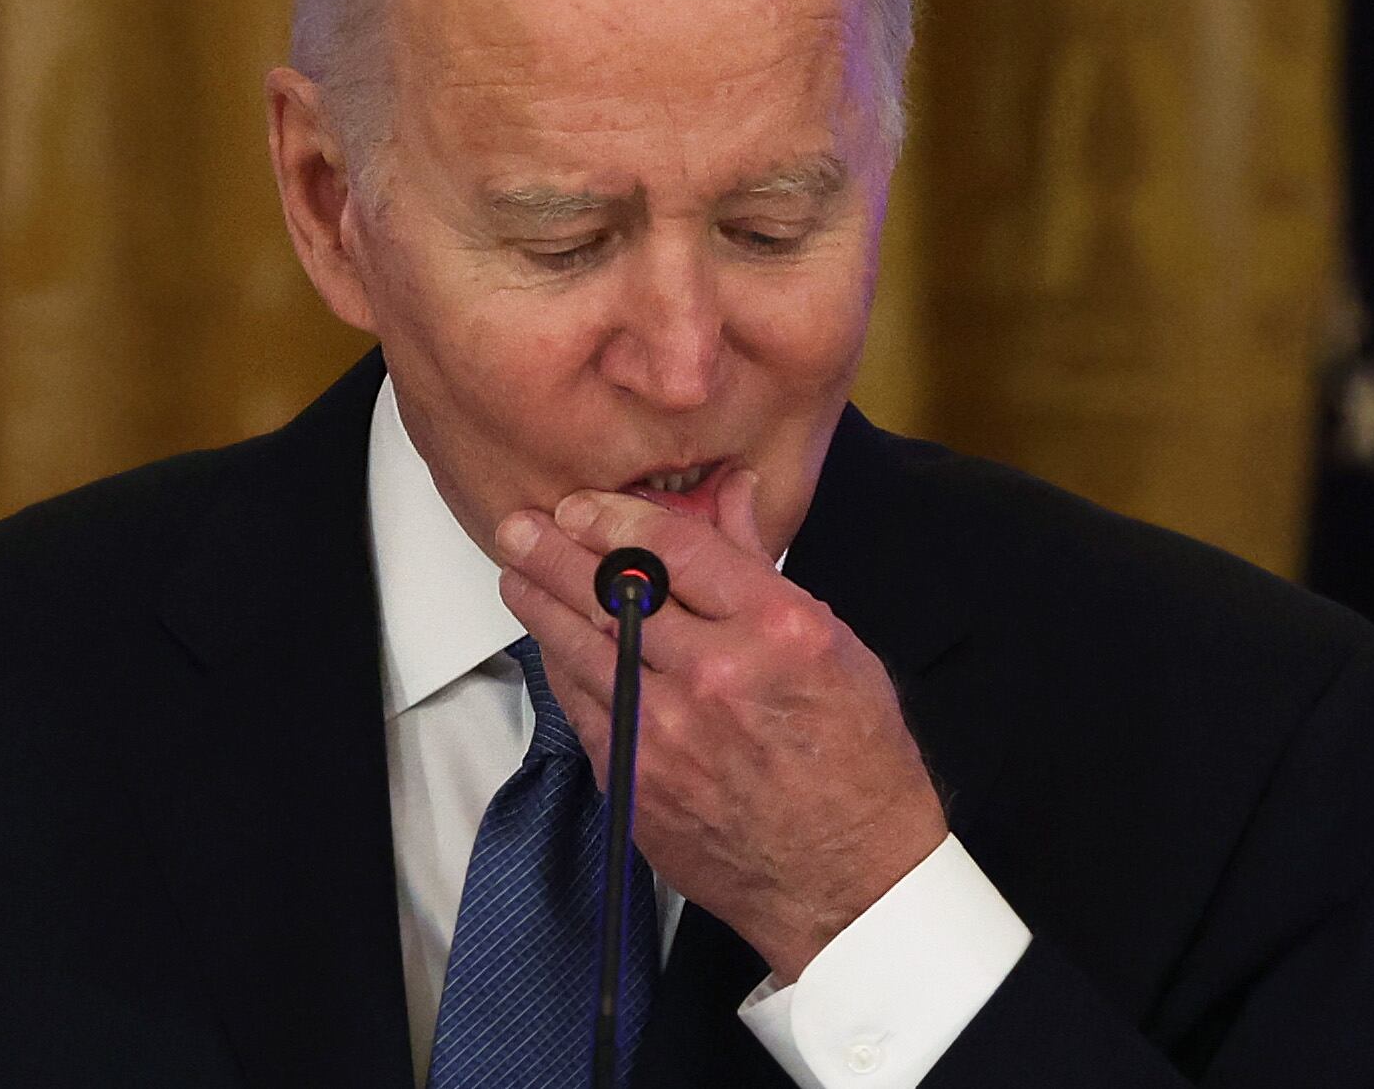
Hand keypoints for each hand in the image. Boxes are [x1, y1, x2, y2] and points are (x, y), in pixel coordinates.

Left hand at [495, 472, 947, 983]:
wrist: (847, 878)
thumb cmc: (855, 762)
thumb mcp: (833, 643)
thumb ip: (760, 566)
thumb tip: (728, 493)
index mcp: (775, 629)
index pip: (674, 549)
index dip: (615, 519)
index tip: (582, 506)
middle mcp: (716, 675)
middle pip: (613, 593)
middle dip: (555, 553)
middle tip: (520, 527)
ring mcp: (668, 734)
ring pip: (582, 649)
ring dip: (541, 607)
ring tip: (518, 577)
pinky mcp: (638, 782)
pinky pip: (583, 709)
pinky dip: (562, 670)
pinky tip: (550, 646)